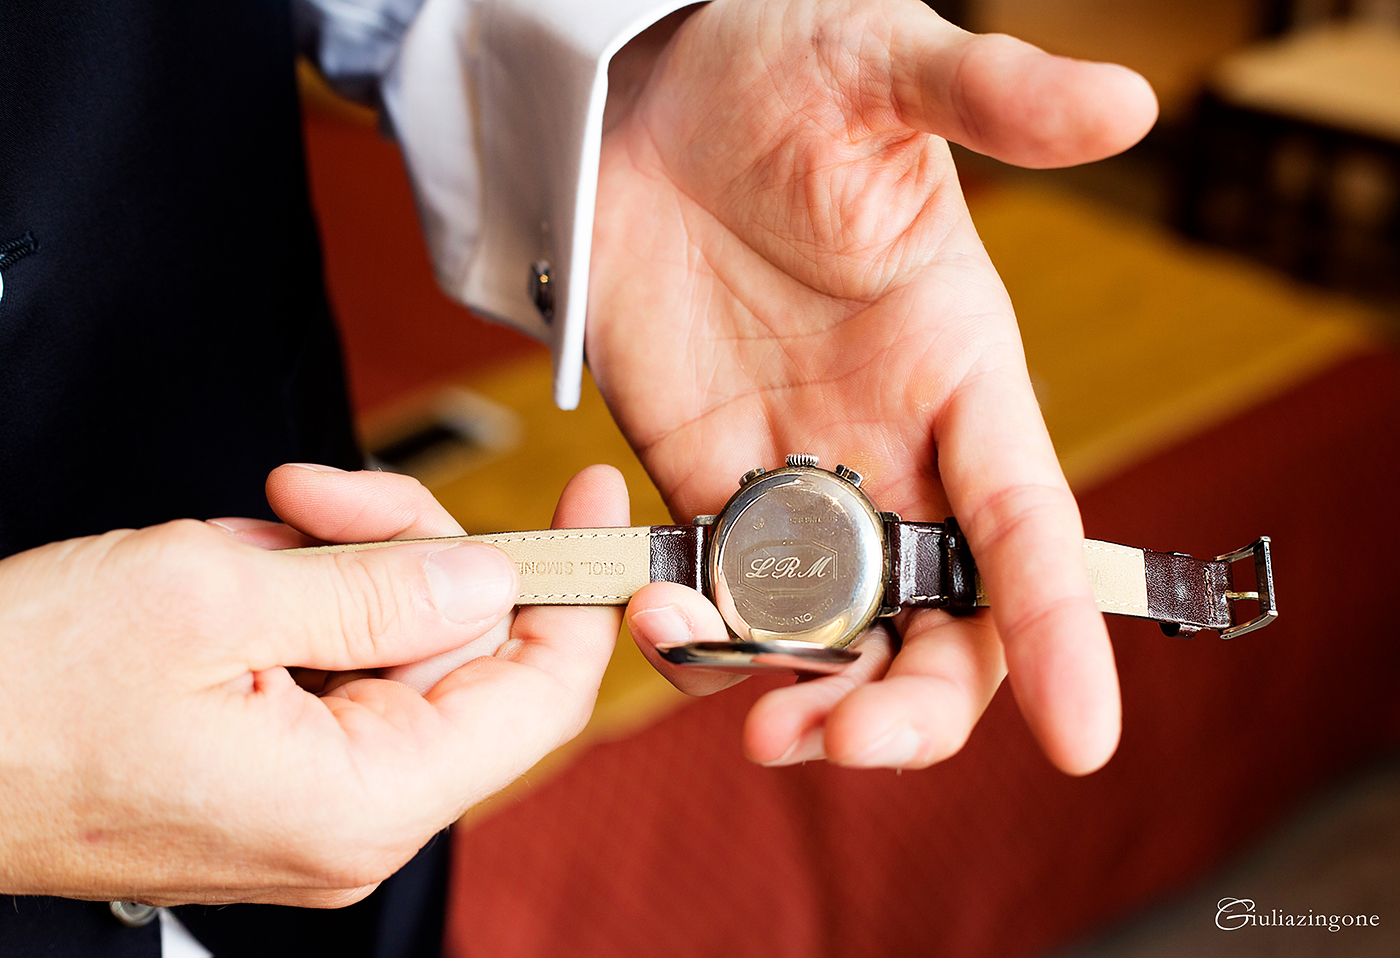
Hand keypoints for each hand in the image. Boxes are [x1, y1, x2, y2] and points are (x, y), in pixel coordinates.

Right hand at [0, 463, 626, 904]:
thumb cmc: (20, 691)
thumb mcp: (215, 596)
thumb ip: (380, 586)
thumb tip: (489, 574)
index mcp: (362, 799)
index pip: (540, 693)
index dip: (579, 589)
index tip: (586, 500)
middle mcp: (356, 821)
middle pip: (469, 654)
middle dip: (412, 549)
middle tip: (321, 498)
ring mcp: (318, 803)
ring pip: (404, 649)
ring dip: (346, 569)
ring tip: (252, 544)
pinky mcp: (280, 775)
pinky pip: (344, 667)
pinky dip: (312, 603)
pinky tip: (244, 579)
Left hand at [588, 0, 1157, 773]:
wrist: (634, 89)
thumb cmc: (771, 67)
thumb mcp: (884, 68)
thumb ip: (992, 98)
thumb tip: (1127, 103)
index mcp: (960, 373)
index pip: (1028, 526)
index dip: (1059, 631)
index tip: (1083, 739)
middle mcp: (889, 446)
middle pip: (941, 619)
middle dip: (915, 703)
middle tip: (844, 746)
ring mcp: (791, 475)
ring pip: (834, 635)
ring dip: (809, 702)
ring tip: (762, 733)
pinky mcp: (699, 481)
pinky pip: (717, 596)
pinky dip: (702, 643)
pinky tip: (663, 635)